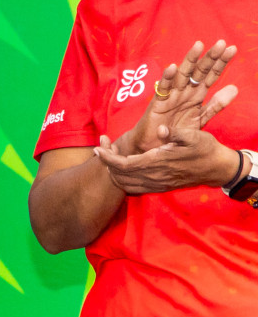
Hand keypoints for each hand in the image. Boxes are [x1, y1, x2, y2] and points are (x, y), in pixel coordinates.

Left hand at [95, 130, 242, 194]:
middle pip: (120, 175)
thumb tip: (162, 130)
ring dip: (113, 170)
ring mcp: (157, 184)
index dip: (108, 158)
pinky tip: (122, 164)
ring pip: (126, 183)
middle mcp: (155, 176)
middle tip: (102, 145)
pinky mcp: (160, 187)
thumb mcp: (194, 136)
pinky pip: (135, 186)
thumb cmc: (205, 148)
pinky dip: (123, 177)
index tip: (98, 148)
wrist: (218, 168)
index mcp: (158, 162)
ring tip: (109, 153)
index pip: (125, 165)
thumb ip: (176, 133)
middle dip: (106, 162)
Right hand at [114, 40, 238, 155]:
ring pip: (182, 75)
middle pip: (198, 72)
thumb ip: (216, 104)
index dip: (221, 63)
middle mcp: (184, 92)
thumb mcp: (200, 119)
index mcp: (196, 95)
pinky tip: (174, 68)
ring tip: (198, 46)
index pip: (210, 76)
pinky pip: (163, 89)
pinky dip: (167, 78)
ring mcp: (171, 96)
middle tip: (220, 43)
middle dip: (209, 58)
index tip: (232, 49)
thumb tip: (235, 88)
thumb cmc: (176, 133)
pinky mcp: (158, 103)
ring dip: (190, 61)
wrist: (156, 148)